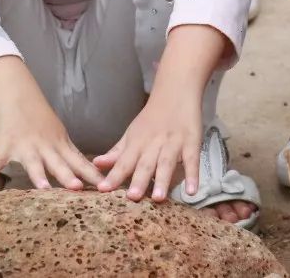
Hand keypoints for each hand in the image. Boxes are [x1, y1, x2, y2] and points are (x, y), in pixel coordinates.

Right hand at [0, 58, 101, 191]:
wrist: (17, 91)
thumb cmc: (39, 116)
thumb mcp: (58, 134)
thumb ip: (69, 154)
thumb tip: (88, 172)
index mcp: (60, 145)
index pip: (80, 162)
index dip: (93, 175)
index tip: (107, 188)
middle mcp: (46, 147)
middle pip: (59, 164)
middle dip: (68, 177)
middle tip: (78, 189)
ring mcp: (26, 145)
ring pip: (33, 162)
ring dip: (38, 175)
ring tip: (42, 189)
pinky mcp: (6, 143)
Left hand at [95, 89, 200, 203]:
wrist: (175, 91)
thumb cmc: (152, 118)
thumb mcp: (132, 134)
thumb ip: (116, 152)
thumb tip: (96, 164)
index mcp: (137, 142)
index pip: (123, 161)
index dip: (114, 175)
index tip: (103, 189)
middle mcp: (153, 143)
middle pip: (145, 163)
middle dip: (139, 180)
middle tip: (133, 198)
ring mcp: (173, 142)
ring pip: (166, 162)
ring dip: (162, 179)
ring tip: (159, 198)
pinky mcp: (192, 142)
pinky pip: (192, 160)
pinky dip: (193, 175)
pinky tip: (191, 191)